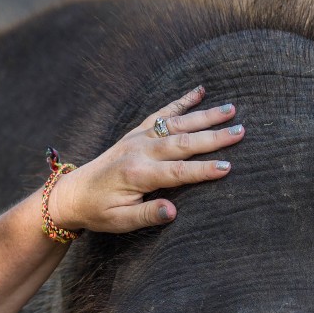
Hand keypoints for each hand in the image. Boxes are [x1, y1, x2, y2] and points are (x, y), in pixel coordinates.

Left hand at [47, 87, 241, 233]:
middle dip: (214, 137)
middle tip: (241, 131)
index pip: (178, 172)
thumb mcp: (121, 221)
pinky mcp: (136, 132)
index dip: (204, 170)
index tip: (228, 167)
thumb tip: (173, 212)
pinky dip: (182, 101)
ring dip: (205, 116)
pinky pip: (163, 113)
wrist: (73, 193)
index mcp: (138, 174)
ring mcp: (138, 137)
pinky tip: (200, 91)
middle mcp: (140, 151)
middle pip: (183, 142)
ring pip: (177, 123)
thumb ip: (148, 215)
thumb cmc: (99, 211)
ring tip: (231, 109)